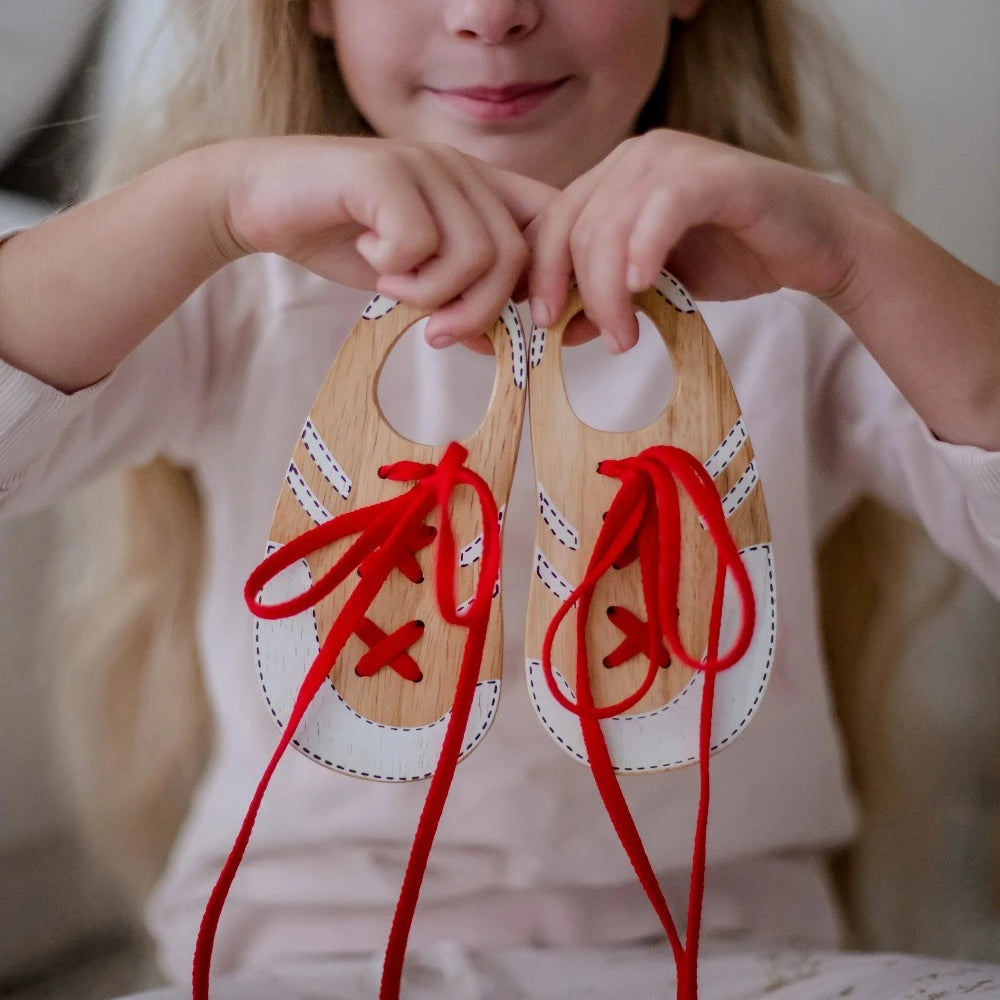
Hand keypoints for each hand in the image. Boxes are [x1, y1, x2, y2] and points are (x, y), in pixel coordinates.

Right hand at [220, 136, 554, 349]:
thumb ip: (453, 301)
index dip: (555, 276)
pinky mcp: (387, 171)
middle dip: (480, 310)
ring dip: (431, 293)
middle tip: (437, 333)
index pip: (551, 221)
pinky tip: (368, 255)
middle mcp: (459, 169)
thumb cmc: (340, 237)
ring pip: (474, 253)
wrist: (258, 200)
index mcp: (476, 189)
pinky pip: (421, 242)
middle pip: (514, 254)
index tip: (534, 323)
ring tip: (392, 288)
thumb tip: (493, 344)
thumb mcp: (409, 280)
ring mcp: (424, 164)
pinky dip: (395, 269)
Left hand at [527, 129, 868, 351]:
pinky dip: (646, 249)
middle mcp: (637, 156)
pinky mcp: (715, 174)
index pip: (556, 222)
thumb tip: (560, 331)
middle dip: (580, 292)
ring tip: (627, 337)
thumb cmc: (735, 257)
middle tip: (605, 341)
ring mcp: (676, 157)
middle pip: (577, 227)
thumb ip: (608, 300)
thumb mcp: (656, 287)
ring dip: (610, 291)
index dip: (542, 275)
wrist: (815, 244)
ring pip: (611, 225)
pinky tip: (644, 287)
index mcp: (615, 177)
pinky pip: (664, 207)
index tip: (543, 325)